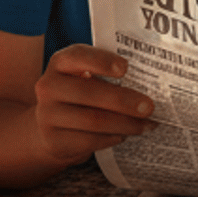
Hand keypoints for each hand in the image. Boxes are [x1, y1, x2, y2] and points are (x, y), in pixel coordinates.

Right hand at [34, 44, 154, 162]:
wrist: (49, 129)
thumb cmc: (79, 95)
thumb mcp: (85, 78)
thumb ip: (108, 75)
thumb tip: (149, 85)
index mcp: (60, 64)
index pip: (78, 55)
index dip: (102, 61)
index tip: (125, 68)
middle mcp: (48, 87)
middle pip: (90, 92)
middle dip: (124, 100)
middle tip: (149, 106)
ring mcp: (47, 115)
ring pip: (93, 120)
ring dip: (126, 123)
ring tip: (147, 124)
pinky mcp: (54, 141)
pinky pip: (90, 140)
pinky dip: (113, 138)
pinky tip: (126, 135)